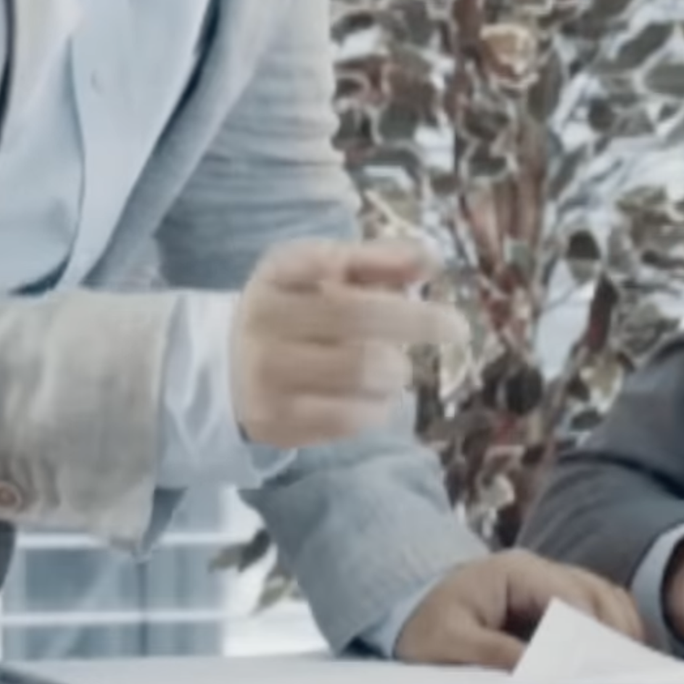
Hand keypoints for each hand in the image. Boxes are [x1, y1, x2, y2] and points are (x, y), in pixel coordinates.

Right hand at [231, 239, 467, 449]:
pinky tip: (374, 396)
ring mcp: (265, 377)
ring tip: (393, 366)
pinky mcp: (274, 424)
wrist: (227, 362)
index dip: (389, 280)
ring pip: (362, 375)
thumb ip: (378, 259)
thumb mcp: (326, 269)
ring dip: (397, 371)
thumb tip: (432, 260)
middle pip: (360, 325)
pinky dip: (378, 407)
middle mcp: (265, 324)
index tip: (439, 287)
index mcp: (277, 276)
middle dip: (418, 325)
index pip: (335, 269)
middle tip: (456, 328)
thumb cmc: (296, 305)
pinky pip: (350, 419)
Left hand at [393, 550, 643, 669]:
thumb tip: (540, 672)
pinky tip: (620, 662)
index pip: (571, 597)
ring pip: (605, 599)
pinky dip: (613, 631)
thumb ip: (494, 654)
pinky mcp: (554, 601)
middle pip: (598, 595)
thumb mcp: (449, 644)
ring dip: (621, 632)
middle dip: (616, 634)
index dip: (593, 634)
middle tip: (630, 675)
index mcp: (515, 571)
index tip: (606, 670)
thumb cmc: (425, 627)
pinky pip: (597, 610)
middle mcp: (540, 571)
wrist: (410, 613)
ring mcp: (551, 583)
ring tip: (633, 672)